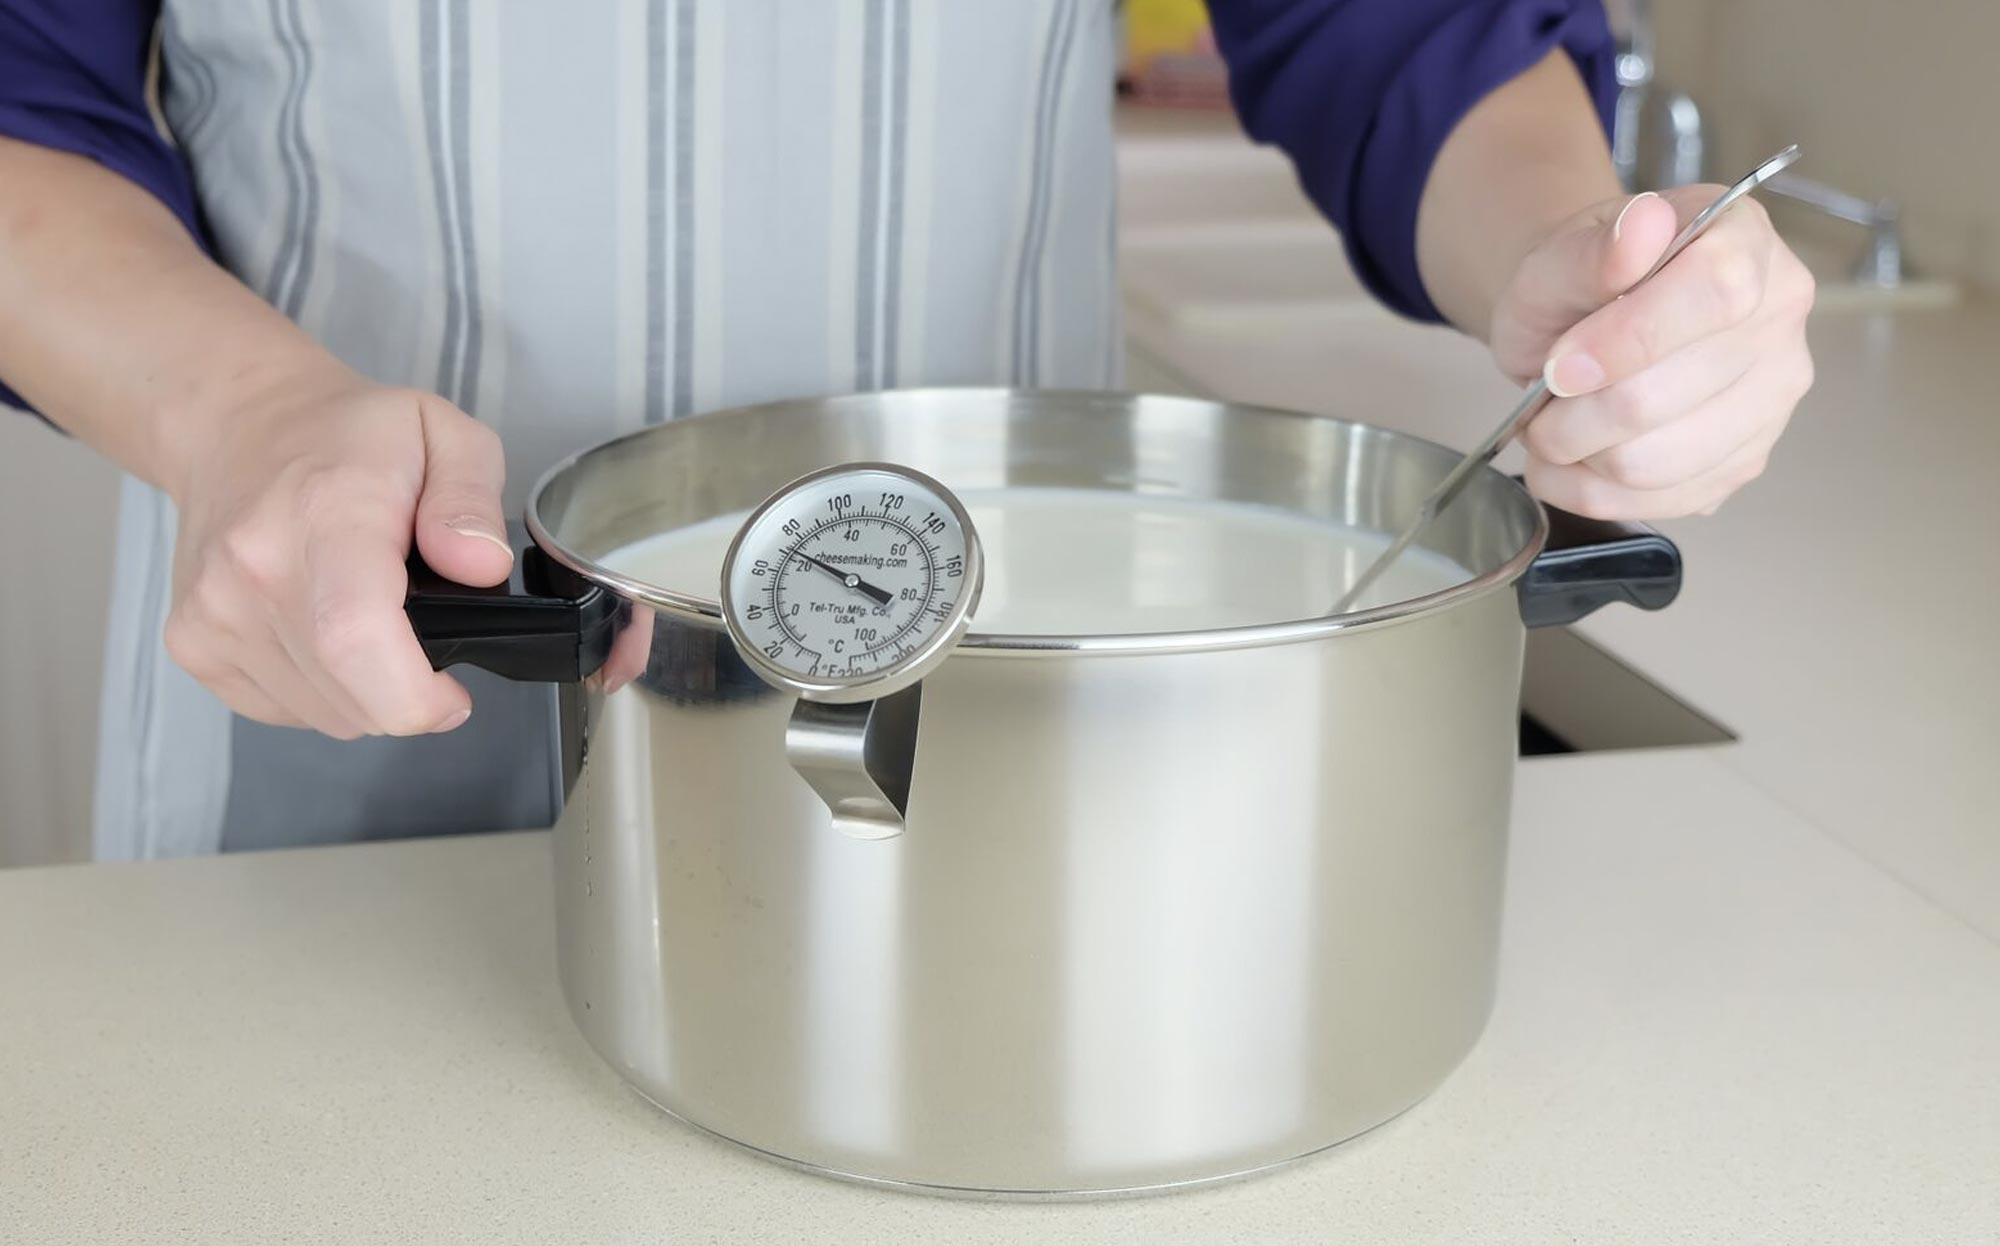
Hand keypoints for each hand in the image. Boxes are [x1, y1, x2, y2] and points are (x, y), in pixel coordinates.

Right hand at [163, 372, 512, 737]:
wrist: (237, 423)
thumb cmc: (346, 433)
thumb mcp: (445, 435)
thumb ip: (471, 500)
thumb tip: (480, 564)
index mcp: (323, 517)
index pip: (355, 640)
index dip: (416, 697)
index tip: (452, 695)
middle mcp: (253, 571)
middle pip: (348, 699)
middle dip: (407, 696)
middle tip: (428, 647)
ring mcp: (213, 614)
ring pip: (321, 716)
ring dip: (365, 693)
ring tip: (372, 621)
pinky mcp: (193, 643)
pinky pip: (282, 709)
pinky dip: (321, 691)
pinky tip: (328, 633)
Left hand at [1487, 187, 1816, 518]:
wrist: (1582, 320)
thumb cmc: (1578, 282)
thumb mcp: (1559, 255)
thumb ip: (1592, 250)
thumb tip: (1642, 227)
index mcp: (1744, 239)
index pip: (1717, 292)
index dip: (1627, 340)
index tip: (1558, 367)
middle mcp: (1780, 317)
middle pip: (1665, 396)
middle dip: (1572, 412)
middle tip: (1540, 396)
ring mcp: (1772, 396)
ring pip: (1652, 463)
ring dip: (1574, 455)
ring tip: (1552, 426)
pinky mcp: (1746, 461)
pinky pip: (1657, 503)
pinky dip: (1590, 491)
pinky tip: (1573, 460)